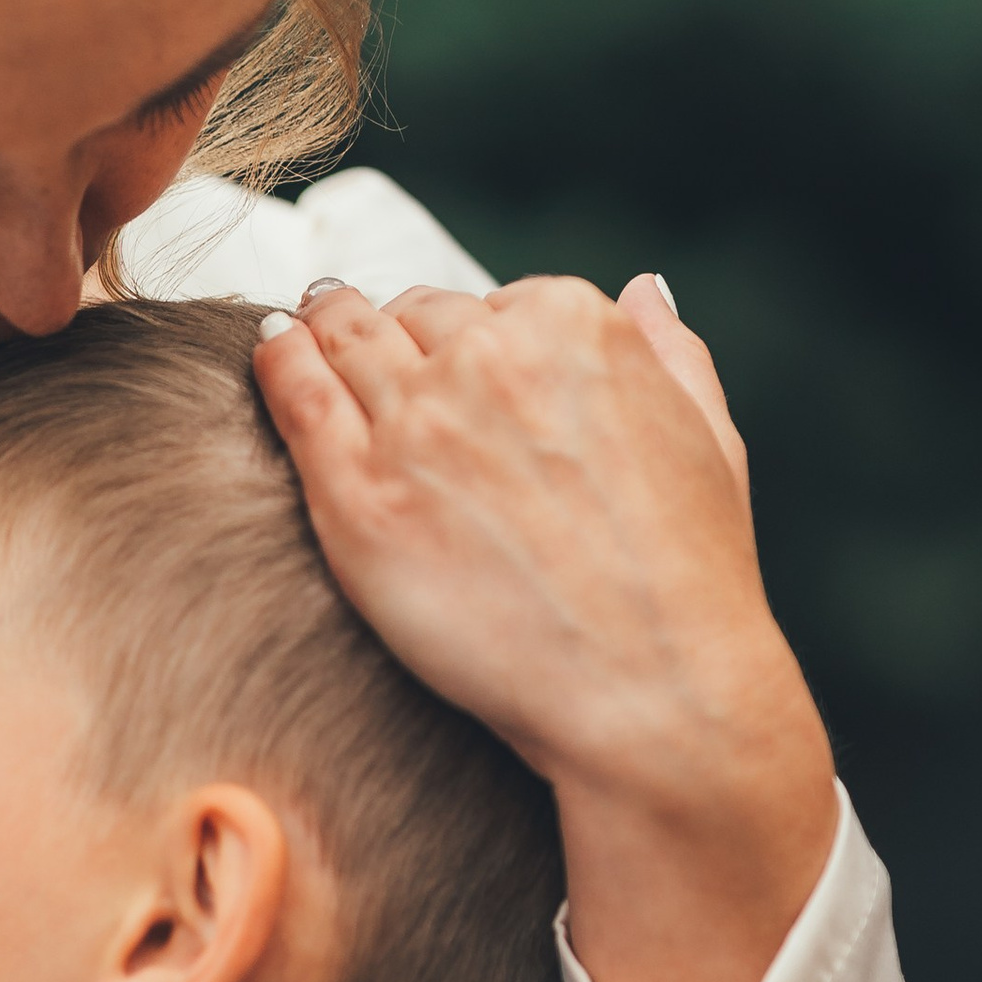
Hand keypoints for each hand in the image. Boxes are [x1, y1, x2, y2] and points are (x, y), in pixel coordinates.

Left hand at [255, 272, 836, 981]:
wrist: (649, 691)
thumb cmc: (689, 581)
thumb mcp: (713, 439)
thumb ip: (672, 352)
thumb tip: (642, 291)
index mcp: (576, 329)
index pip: (491, 304)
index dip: (466, 335)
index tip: (450, 360)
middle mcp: (490, 359)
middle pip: (412, 317)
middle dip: (393, 332)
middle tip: (359, 341)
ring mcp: (417, 424)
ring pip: (345, 341)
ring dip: (322, 328)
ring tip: (296, 328)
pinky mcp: (357, 493)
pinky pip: (295, 395)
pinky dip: (276, 361)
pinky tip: (268, 351)